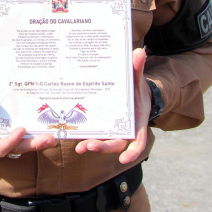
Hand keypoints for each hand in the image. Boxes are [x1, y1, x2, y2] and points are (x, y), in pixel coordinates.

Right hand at [0, 92, 57, 157]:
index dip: (11, 141)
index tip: (21, 130)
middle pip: (16, 149)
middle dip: (33, 144)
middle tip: (50, 138)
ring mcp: (3, 145)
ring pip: (21, 147)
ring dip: (37, 142)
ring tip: (53, 136)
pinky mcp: (9, 141)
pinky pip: (22, 142)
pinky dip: (34, 137)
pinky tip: (46, 131)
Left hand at [74, 48, 149, 164]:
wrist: (131, 93)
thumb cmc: (136, 89)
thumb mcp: (137, 79)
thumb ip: (137, 68)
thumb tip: (139, 52)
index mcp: (137, 123)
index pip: (137, 142)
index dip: (132, 152)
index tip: (124, 160)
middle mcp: (125, 130)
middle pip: (116, 145)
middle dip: (103, 148)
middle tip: (89, 146)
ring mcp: (112, 130)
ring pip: (103, 143)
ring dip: (92, 145)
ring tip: (79, 146)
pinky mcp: (101, 127)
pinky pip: (94, 134)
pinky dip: (85, 137)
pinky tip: (72, 136)